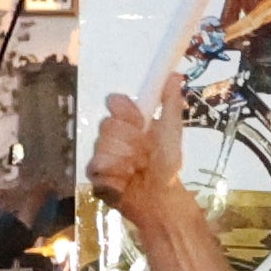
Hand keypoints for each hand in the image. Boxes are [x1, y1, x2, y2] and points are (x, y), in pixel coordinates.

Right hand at [86, 93, 180, 224]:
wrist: (162, 195)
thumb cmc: (166, 162)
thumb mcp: (171, 130)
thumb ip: (171, 103)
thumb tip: (175, 75)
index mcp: (126, 120)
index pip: (115, 101)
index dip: (126, 111)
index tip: (140, 121)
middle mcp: (110, 134)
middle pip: (108, 125)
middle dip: (131, 141)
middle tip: (145, 153)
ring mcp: (100, 154)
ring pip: (103, 147)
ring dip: (126, 159)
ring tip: (138, 169)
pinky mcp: (95, 175)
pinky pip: (98, 167)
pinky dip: (116, 175)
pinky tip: (126, 181)